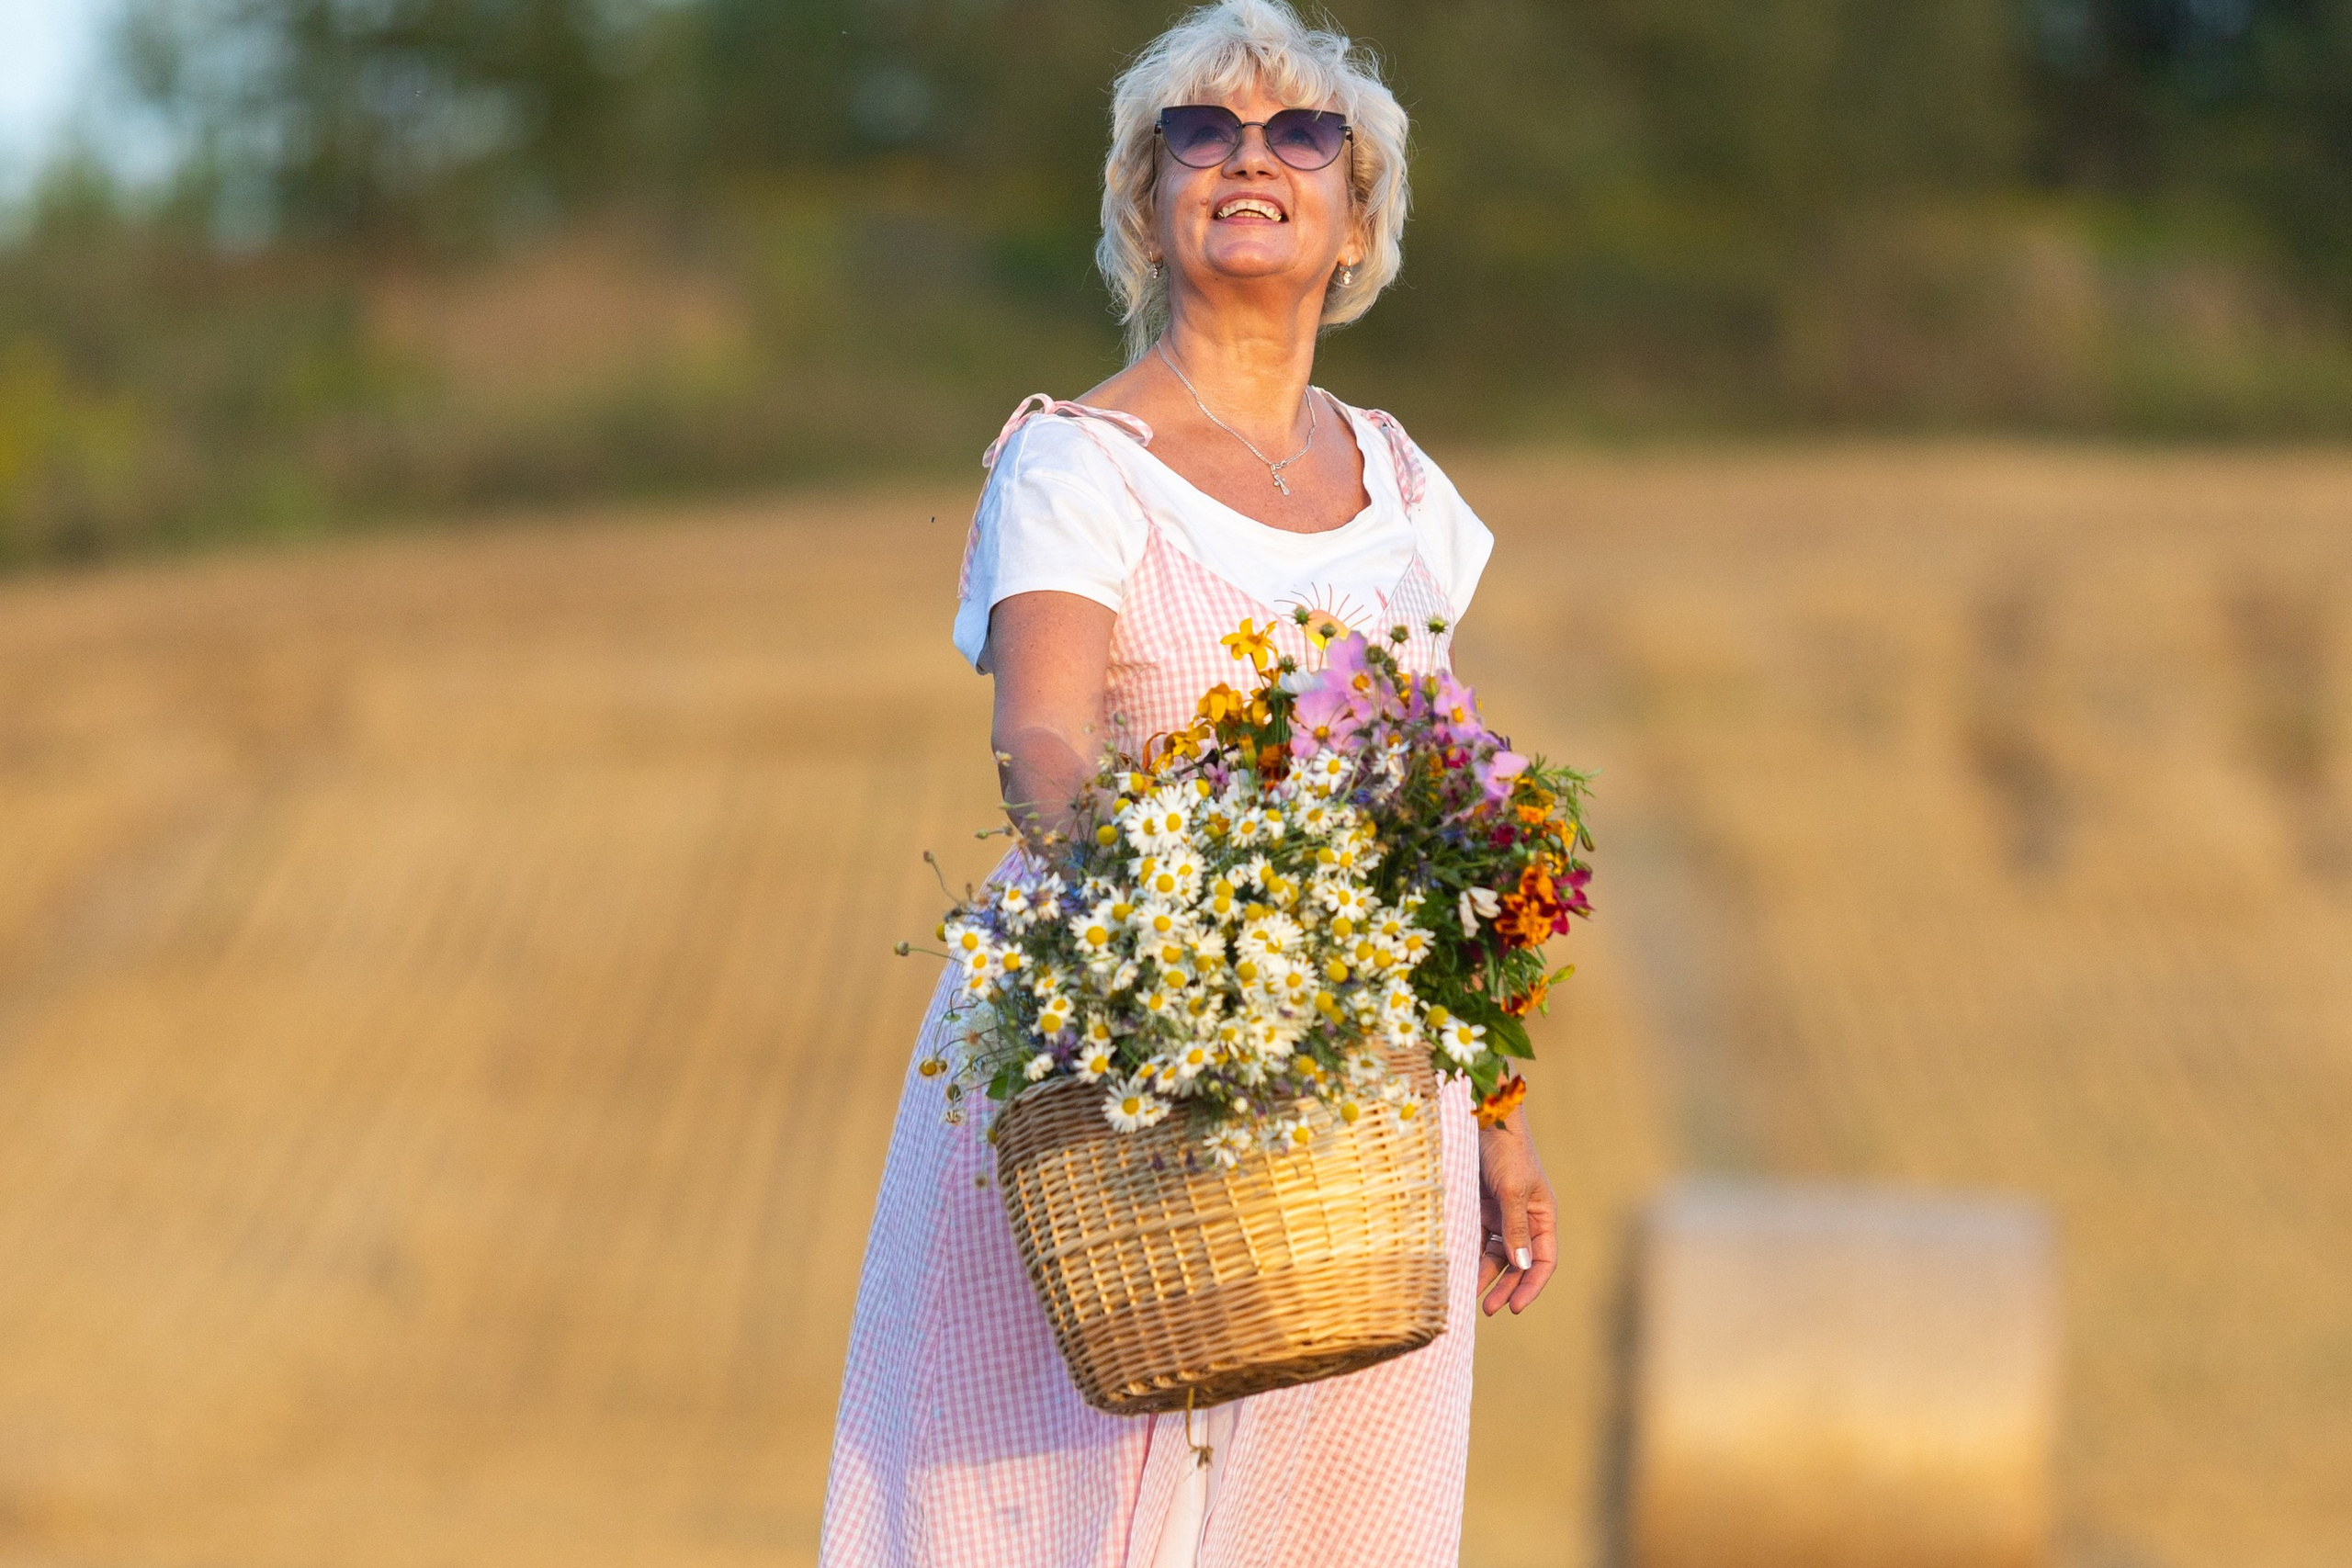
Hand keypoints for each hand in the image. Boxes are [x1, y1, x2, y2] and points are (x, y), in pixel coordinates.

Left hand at [1476, 1110, 1555, 1315]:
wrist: (1481, 1119)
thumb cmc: (1506, 1151)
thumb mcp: (1513, 1191)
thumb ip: (1515, 1229)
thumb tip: (1521, 1267)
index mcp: (1543, 1215)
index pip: (1543, 1260)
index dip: (1531, 1285)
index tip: (1515, 1307)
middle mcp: (1525, 1218)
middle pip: (1519, 1262)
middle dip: (1506, 1286)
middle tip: (1489, 1309)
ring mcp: (1501, 1213)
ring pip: (1496, 1254)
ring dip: (1484, 1275)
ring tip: (1469, 1296)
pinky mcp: (1480, 1207)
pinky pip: (1476, 1238)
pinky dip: (1470, 1255)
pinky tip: (1459, 1270)